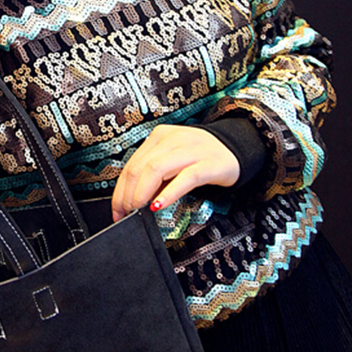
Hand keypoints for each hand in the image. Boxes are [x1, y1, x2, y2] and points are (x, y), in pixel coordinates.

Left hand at [111, 125, 240, 221]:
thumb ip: (152, 178)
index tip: (117, 211)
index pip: (130, 165)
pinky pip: (184, 178)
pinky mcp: (208, 163)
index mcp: (159, 137)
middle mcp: (172, 139)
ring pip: (156, 169)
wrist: (234, 150)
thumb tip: (131, 202)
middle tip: (126, 214)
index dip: (119, 192)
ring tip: (139, 210)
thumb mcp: (171, 163)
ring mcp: (191, 149)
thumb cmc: (199, 159)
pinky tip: (159, 205)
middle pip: (139, 168)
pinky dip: (168, 194)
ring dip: (142, 194)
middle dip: (127, 195)